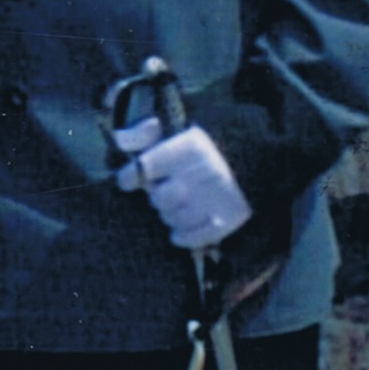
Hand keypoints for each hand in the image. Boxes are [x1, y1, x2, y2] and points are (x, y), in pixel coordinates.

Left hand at [110, 118, 249, 248]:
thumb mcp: (170, 132)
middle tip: (166, 190)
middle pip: (159, 198)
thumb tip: (121, 140)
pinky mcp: (231, 217)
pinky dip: (184, 235)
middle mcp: (206, 171)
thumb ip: (141, 134)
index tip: (129, 179)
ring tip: (180, 204)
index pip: (144, 168)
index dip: (131, 177)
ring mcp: (220, 196)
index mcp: (190, 147)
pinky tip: (181, 229)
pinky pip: (192, 237)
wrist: (246, 162)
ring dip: (171, 214)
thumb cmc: (196, 150)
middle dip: (157, 196)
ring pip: (173, 218)